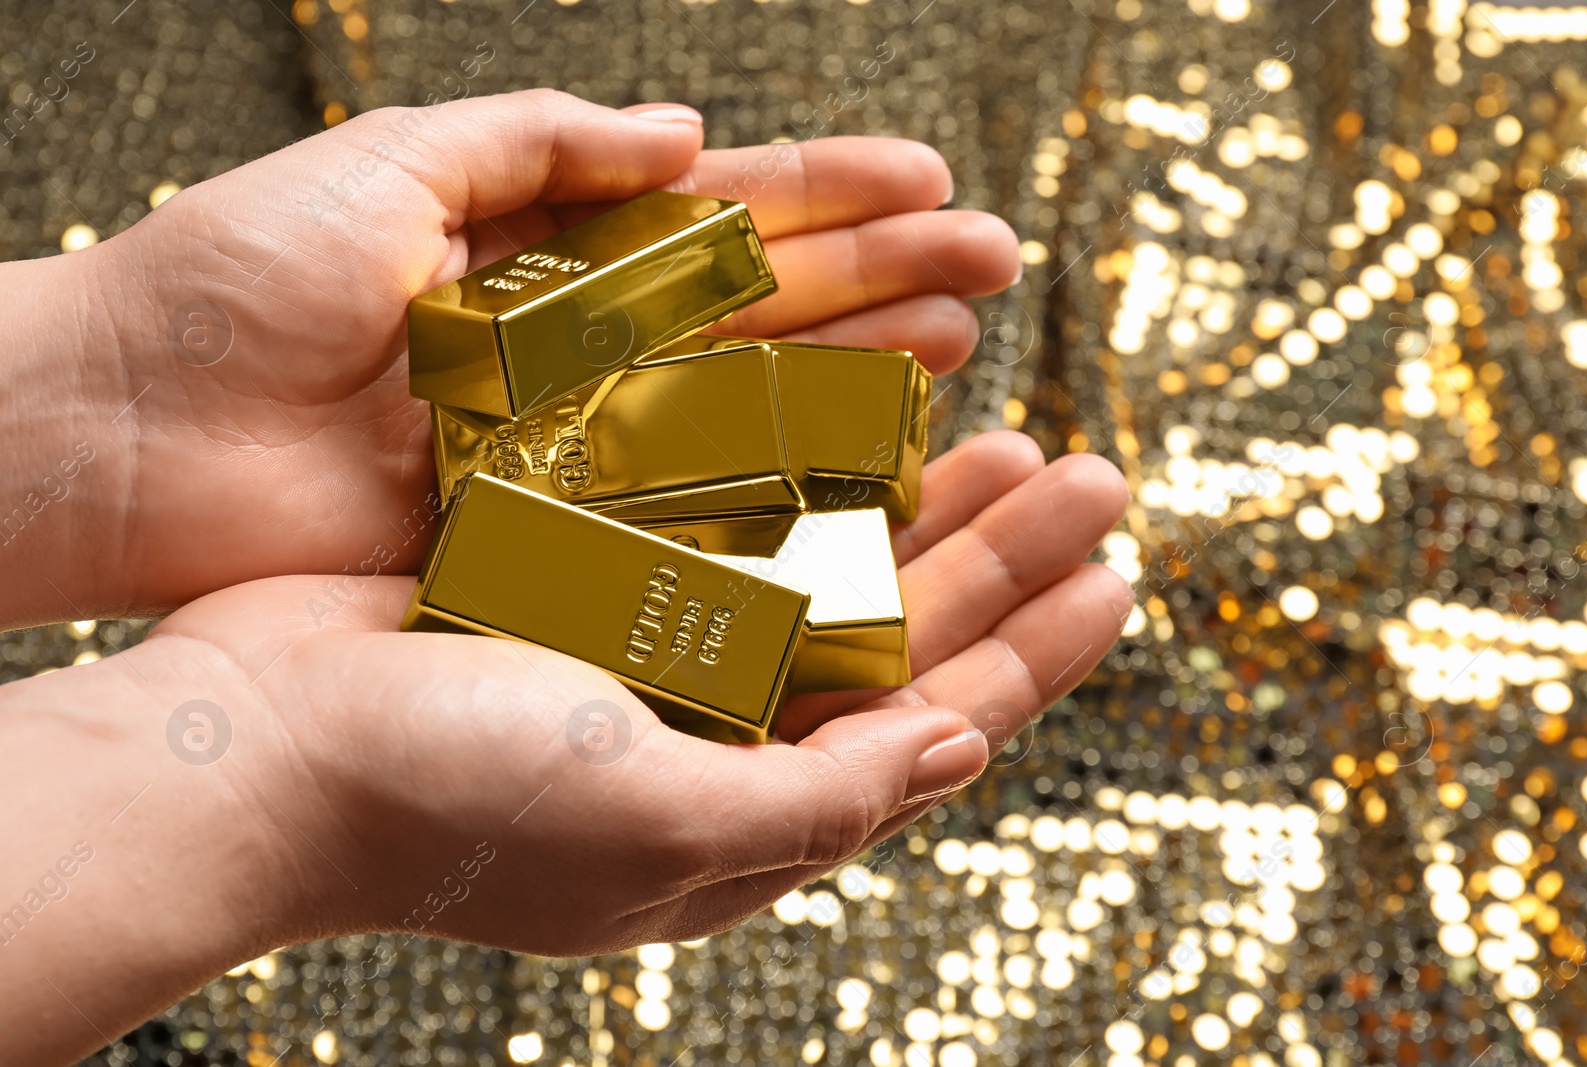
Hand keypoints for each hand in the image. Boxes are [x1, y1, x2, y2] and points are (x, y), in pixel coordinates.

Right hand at [0, 430, 1128, 1063]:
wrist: (253, 749)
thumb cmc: (443, 803)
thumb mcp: (651, 824)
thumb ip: (815, 803)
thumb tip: (963, 750)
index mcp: (747, 817)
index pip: (934, 729)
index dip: (1035, 653)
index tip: (1118, 572)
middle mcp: (717, 742)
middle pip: (900, 641)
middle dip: (1000, 559)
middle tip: (1090, 471)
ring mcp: (656, 662)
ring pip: (829, 575)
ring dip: (919, 509)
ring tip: (1004, 433)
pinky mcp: (594, 590)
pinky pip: (733, 529)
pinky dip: (801, 483)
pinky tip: (856, 434)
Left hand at [1, 90, 1018, 626]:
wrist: (130, 436)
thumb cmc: (234, 280)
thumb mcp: (388, 164)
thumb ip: (537, 140)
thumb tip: (686, 130)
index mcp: (555, 253)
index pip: (724, 217)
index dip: (831, 195)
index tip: (932, 177)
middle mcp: (587, 353)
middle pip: (764, 312)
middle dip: (882, 280)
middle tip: (991, 267)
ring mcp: (579, 450)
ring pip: (751, 410)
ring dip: (860, 377)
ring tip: (962, 346)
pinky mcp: (552, 538)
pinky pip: (685, 517)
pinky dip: (774, 498)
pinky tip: (865, 474)